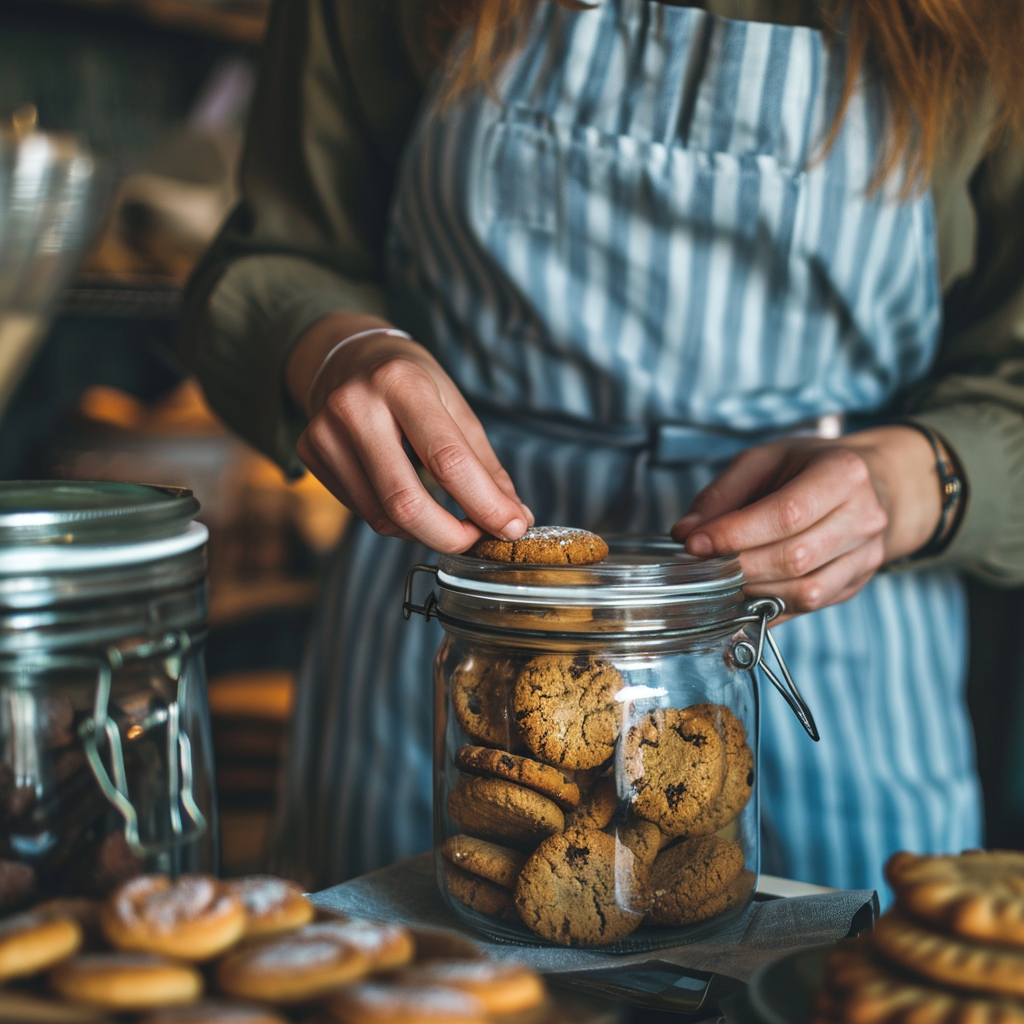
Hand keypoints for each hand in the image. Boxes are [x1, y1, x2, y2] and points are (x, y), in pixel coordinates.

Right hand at [288, 313, 532, 551]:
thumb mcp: (456, 407)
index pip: (447, 460)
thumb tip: (513, 518)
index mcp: (401, 382)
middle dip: (450, 536)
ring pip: (382, 517)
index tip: (511, 528)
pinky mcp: (310, 454)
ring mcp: (324, 432)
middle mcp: (355, 405)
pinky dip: (398, 522)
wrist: (349, 358)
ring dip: (425, 531)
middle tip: (477, 540)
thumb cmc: (411, 382)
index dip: (484, 504)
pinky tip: (411, 502)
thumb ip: (484, 466)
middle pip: (405, 502)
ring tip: (447, 519)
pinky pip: (364, 512)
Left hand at [671, 427, 946, 620]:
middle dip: (738, 566)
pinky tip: (745, 595)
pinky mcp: (858, 583)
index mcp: (843, 473)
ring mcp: (867, 555)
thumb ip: (721, 494)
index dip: (735, 534)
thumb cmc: (808, 468)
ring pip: (805, 591)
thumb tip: (685, 533)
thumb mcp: (763, 462)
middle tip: (702, 564)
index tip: (694, 543)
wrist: (870, 484)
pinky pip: (810, 607)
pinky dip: (771, 606)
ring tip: (723, 578)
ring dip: (754, 591)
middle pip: (794, 557)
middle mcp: (864, 517)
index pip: (786, 514)